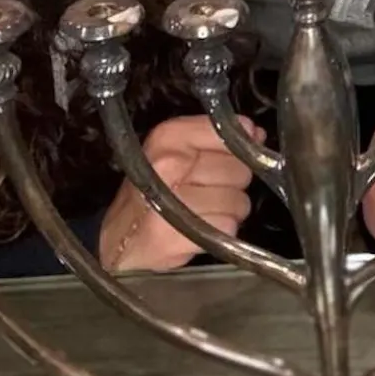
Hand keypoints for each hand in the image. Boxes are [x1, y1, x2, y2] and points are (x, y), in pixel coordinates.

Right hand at [99, 115, 257, 271]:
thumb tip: (256, 134)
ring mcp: (172, 201)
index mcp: (168, 137)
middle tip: (208, 192)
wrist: (118, 242)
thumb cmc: (150, 194)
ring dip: (229, 210)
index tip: (230, 159)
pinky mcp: (176, 235)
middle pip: (239, 170)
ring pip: (238, 201)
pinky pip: (228, 227)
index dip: (238, 149)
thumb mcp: (176, 153)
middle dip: (232, 184)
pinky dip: (221, 232)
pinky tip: (201, 230)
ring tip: (204, 212)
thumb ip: (217, 139)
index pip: (227, 135)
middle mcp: (168, 164)